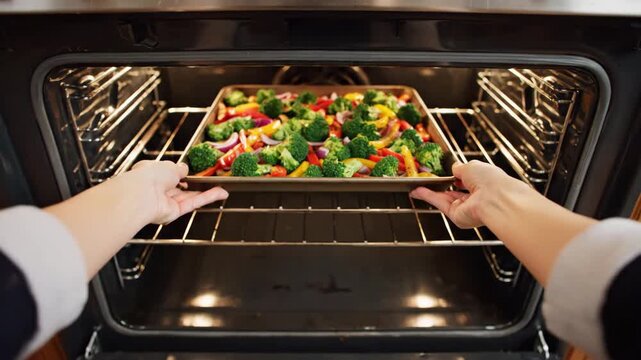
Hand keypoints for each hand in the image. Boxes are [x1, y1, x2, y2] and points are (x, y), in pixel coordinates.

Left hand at [129, 160, 228, 223]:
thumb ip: (180, 168)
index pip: (168, 173)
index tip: (195, 171)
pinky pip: (193, 203)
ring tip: (221, 187)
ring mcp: (166, 201)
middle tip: (213, 180)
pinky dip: (207, 198)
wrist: (141, 194)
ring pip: (190, 196)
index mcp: (152, 173)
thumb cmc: (148, 176)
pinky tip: (220, 193)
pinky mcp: (174, 212)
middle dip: (197, 183)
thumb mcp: (169, 165)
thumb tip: (185, 168)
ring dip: (206, 192)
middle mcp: (158, 189)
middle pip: (182, 186)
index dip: (181, 172)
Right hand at [410, 160, 524, 227]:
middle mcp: (476, 197)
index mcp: (484, 183)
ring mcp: (466, 208)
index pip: (466, 180)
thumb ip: (460, 167)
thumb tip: (454, 167)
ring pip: (444, 199)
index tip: (443, 173)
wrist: (496, 199)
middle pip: (453, 192)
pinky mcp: (458, 216)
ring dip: (430, 192)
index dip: (454, 176)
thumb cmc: (491, 181)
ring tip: (417, 186)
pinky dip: (429, 197)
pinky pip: (440, 204)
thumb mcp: (472, 166)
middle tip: (426, 180)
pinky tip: (418, 191)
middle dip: (440, 186)